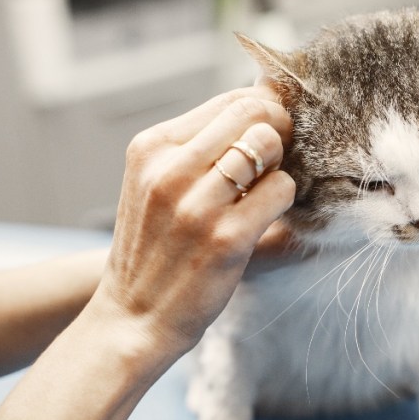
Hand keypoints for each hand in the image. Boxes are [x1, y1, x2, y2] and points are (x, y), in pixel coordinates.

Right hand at [91, 86, 295, 359]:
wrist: (134, 317)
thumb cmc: (156, 248)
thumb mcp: (156, 184)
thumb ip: (197, 148)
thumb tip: (262, 103)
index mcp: (151, 148)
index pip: (229, 102)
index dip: (263, 113)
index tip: (271, 135)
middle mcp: (169, 169)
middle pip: (253, 114)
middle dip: (279, 131)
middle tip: (277, 162)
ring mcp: (197, 204)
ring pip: (269, 145)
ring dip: (280, 167)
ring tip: (265, 192)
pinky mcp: (226, 237)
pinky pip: (281, 189)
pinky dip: (285, 199)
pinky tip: (268, 218)